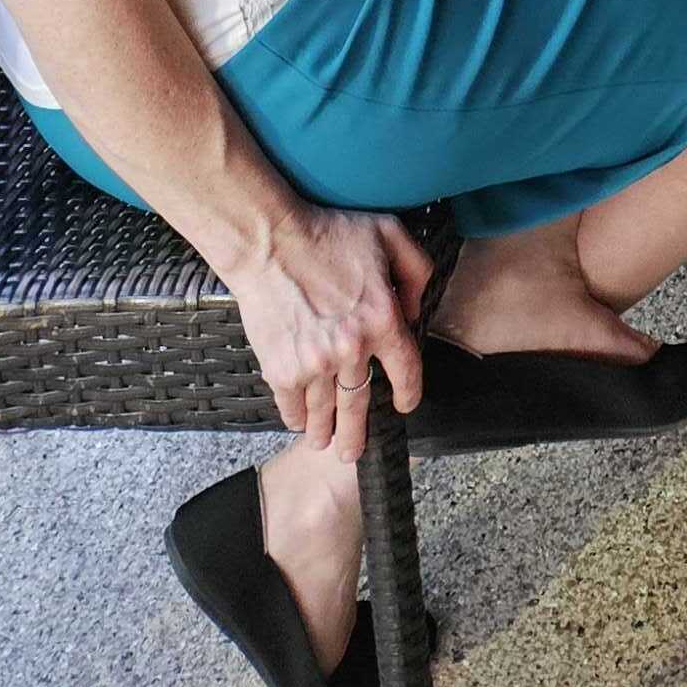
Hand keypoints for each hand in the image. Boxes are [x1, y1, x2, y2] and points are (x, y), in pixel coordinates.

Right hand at [226, 203, 429, 456]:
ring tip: (324, 443)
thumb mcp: (390, 234)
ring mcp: (316, 365)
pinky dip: (295, 417)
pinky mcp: (282, 370)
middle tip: (355, 453)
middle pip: (360, 406)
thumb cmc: (329, 233)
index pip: (406, 370)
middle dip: (359, 434)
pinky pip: (291, 406)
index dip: (408, 393)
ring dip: (325, 431)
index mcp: (383, 320)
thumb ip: (416, 272)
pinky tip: (298, 422)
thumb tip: (416, 311)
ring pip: (324, 411)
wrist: (270, 243)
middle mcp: (352, 350)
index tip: (404, 405)